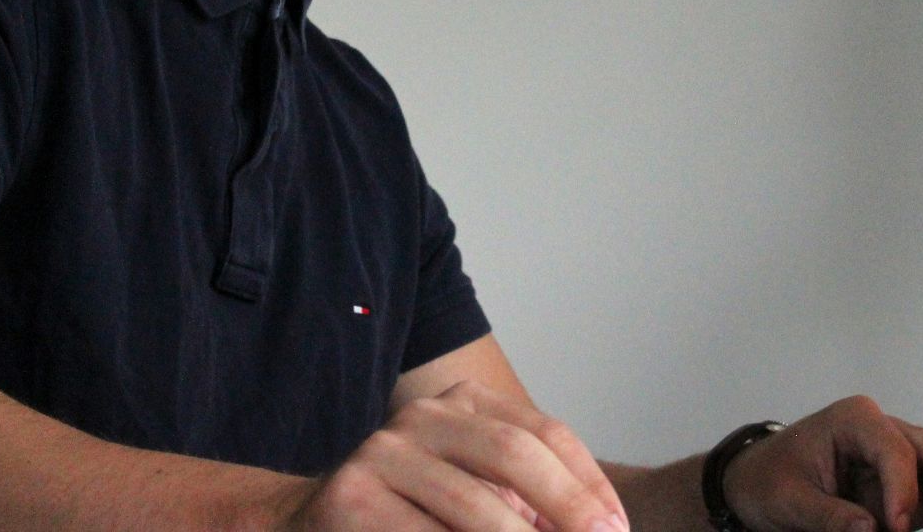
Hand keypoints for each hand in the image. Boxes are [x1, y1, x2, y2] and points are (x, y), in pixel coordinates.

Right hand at [277, 380, 630, 531]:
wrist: (304, 526)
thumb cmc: (407, 517)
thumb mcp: (471, 495)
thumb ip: (524, 501)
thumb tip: (600, 528)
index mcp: (462, 404)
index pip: (545, 433)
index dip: (590, 485)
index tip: (618, 531)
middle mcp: (422, 416)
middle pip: (515, 453)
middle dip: (568, 509)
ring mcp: (382, 453)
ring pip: (475, 506)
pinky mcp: (352, 500)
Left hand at [721, 397, 922, 531]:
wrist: (758, 485)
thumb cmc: (770, 480)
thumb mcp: (788, 499)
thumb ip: (828, 515)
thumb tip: (870, 528)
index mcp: (856, 421)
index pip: (896, 449)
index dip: (903, 489)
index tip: (895, 526)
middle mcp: (889, 434)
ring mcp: (905, 461)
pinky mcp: (912, 489)